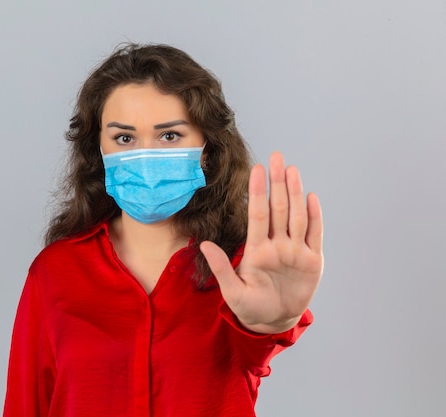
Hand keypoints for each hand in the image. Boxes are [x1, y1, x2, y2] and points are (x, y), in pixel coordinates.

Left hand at [200, 152, 322, 333]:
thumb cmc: (250, 307)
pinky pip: (314, 234)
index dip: (257, 193)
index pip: (258, 214)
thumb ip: (222, 267)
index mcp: (257, 250)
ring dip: (295, 193)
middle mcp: (277, 245)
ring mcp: (295, 251)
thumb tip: (204, 244)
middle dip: (277, 183)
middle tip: (276, 157)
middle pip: (278, 208)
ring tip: (292, 170)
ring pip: (296, 216)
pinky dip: (314, 217)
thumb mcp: (233, 291)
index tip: (255, 171)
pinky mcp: (312, 261)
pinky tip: (311, 197)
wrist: (274, 320)